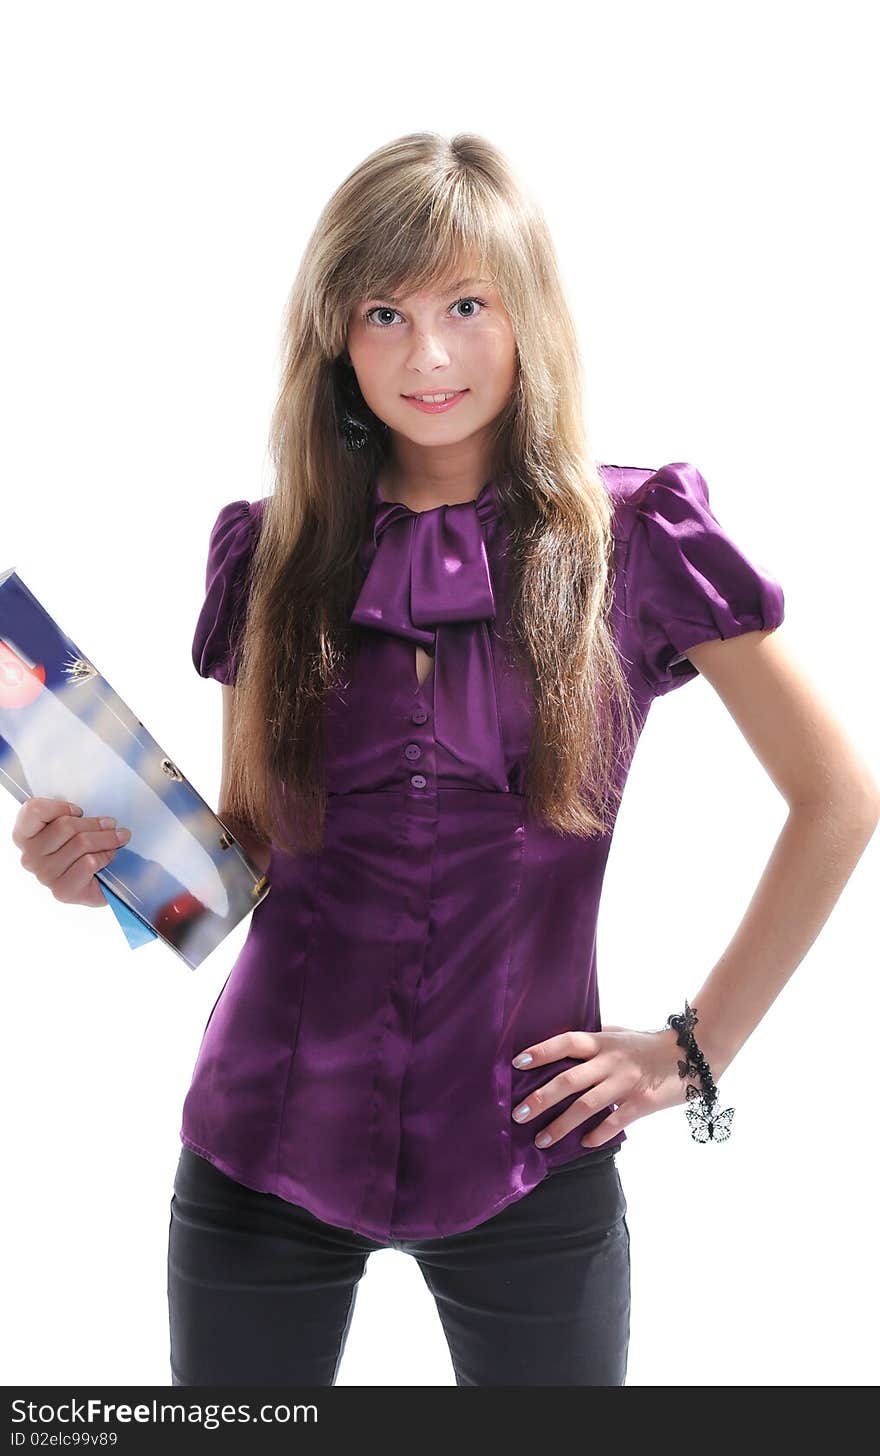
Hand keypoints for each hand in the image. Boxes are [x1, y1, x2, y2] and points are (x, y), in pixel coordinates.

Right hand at [12, 797, 131, 907]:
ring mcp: (44, 875)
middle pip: (65, 825)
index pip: (33, 810)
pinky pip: (89, 862)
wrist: (97, 884)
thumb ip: (74, 814)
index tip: (79, 812)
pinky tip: (109, 856)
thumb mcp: (74, 825)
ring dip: (106, 839)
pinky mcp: (62, 890)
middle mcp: (29, 857)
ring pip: (81, 843)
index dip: (61, 807)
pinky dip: (105, 856)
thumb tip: (98, 814)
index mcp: (25, 836)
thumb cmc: (83, 850)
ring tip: (116, 838)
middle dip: (95, 823)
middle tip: (111, 824)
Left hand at [510, 1024, 695, 1148]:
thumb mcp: (619, 1034)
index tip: (516, 1063)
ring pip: (586, 1106)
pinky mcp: (642, 1103)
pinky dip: (598, 1134)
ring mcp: (625, 1083)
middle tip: (518, 1114)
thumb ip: (594, 1038)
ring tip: (542, 1140)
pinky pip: (614, 1121)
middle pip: (569, 1080)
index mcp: (602, 1042)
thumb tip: (563, 1044)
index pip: (566, 1043)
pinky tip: (584, 1144)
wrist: (691, 1055)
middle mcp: (610, 1061)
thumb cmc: (648, 1045)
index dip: (541, 1052)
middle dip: (540, 1098)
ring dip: (561, 1125)